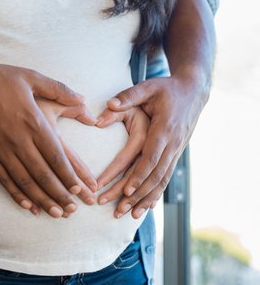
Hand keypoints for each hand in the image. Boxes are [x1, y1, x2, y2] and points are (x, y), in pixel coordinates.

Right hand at [0, 39, 95, 217]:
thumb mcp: (31, 77)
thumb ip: (59, 89)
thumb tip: (82, 98)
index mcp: (33, 122)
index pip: (56, 155)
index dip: (69, 174)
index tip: (79, 188)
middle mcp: (18, 140)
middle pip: (43, 174)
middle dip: (60, 194)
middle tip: (73, 210)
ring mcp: (0, 149)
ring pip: (25, 181)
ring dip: (42, 200)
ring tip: (56, 213)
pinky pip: (3, 179)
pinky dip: (16, 195)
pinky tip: (28, 206)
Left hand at [105, 76, 207, 218]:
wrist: (193, 92)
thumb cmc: (167, 89)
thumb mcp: (148, 87)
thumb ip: (128, 96)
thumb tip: (108, 105)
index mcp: (164, 128)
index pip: (151, 156)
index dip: (139, 175)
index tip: (126, 190)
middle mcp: (172, 143)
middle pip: (155, 174)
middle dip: (138, 194)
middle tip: (119, 210)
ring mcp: (176, 150)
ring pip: (162, 180)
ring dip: (147, 199)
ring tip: (131, 215)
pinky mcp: (175, 153)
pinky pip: (166, 177)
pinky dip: (157, 193)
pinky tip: (147, 206)